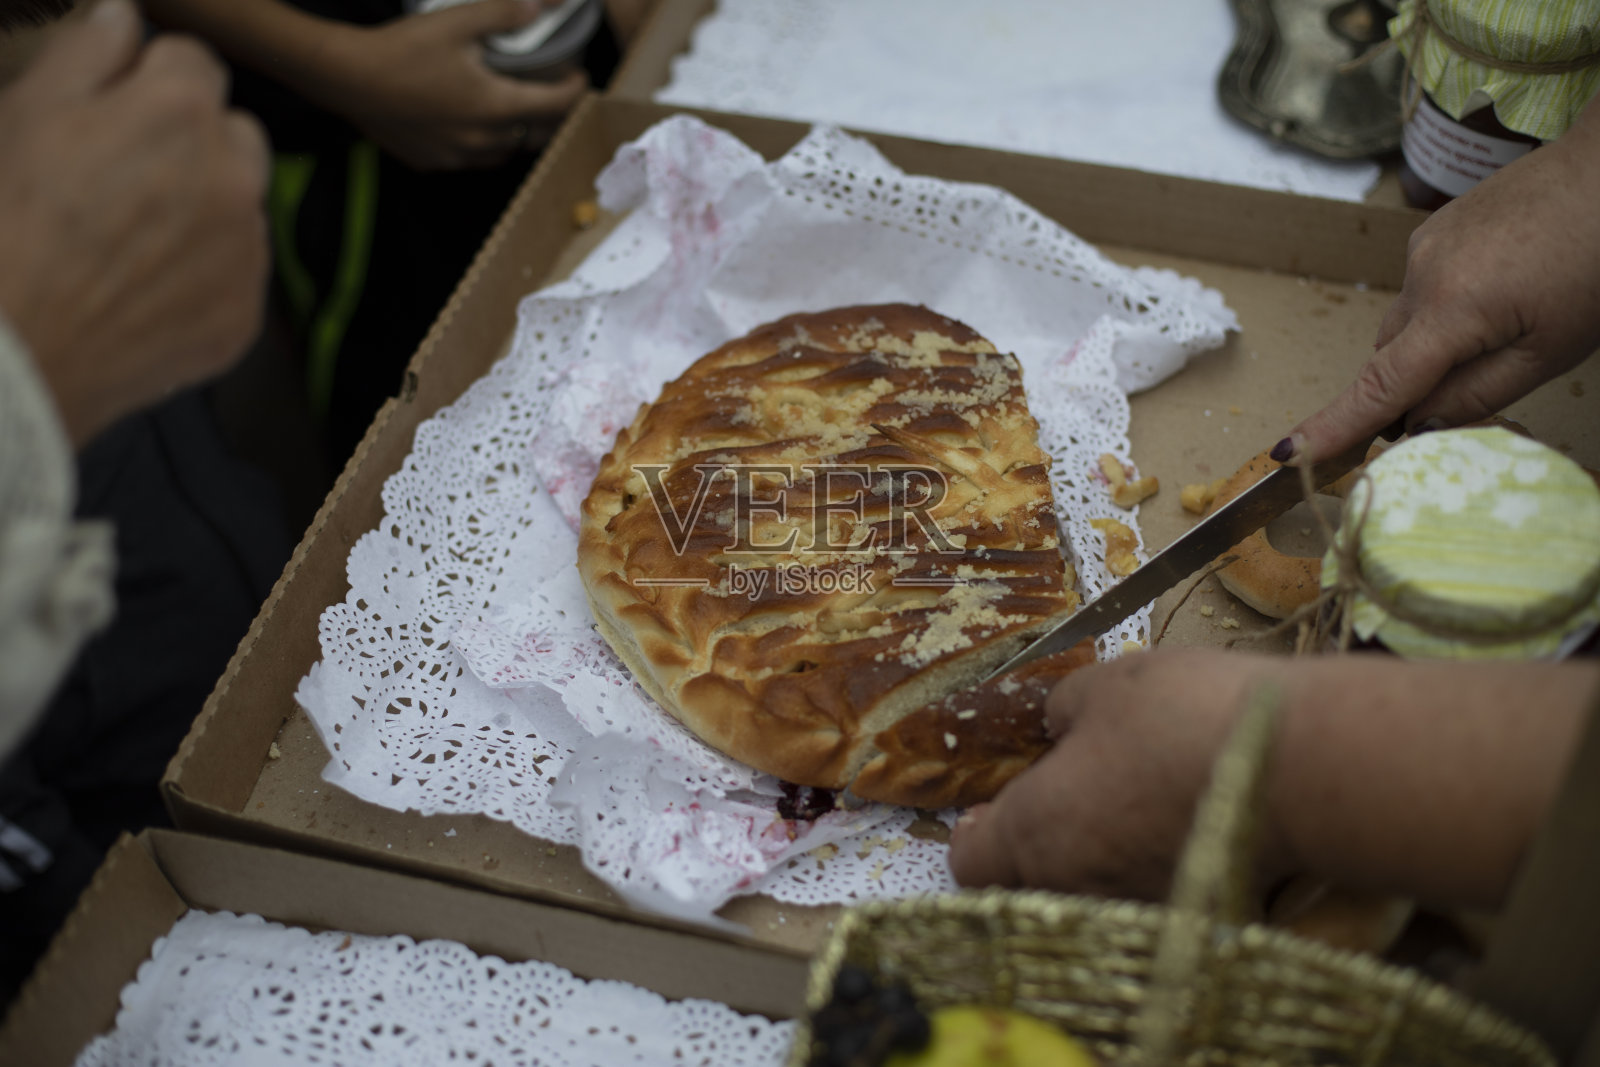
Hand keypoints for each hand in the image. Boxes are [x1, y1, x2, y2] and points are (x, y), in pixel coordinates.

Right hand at [0, 0, 268, 446]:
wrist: (17, 354)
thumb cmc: (7, 225)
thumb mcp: (28, 112)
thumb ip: (90, 52)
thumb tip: (125, 14)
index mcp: (181, 113)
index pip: (195, 62)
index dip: (151, 80)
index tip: (119, 109)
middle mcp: (235, 178)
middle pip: (234, 133)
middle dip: (192, 142)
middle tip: (122, 176)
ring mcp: (246, 252)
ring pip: (241, 205)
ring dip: (203, 207)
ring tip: (128, 237)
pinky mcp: (245, 314)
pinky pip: (236, 274)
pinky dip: (203, 274)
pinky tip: (143, 287)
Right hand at [324, 0, 587, 170]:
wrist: (347, 77)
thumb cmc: (402, 50)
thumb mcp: (457, 21)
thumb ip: (505, 13)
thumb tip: (546, 3)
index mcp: (497, 107)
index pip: (556, 106)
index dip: (575, 91)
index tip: (579, 78)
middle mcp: (483, 140)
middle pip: (537, 135)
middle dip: (551, 115)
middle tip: (551, 92)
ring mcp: (458, 156)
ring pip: (506, 151)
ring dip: (517, 133)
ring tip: (514, 109)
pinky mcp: (434, 162)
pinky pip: (472, 158)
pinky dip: (483, 143)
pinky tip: (471, 123)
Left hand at [948, 649, 1294, 900]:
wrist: (1298, 767)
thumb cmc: (1182, 718)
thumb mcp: (1103, 688)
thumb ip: (1063, 711)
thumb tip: (1058, 726)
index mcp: (1035, 831)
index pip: (971, 863)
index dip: (974, 834)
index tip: (989, 808)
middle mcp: (1075, 887)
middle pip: (1026, 889)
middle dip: (1031, 852)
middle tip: (1056, 804)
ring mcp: (1136, 909)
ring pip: (1088, 898)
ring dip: (1091, 864)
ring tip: (1119, 811)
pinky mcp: (1194, 916)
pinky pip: (1148, 900)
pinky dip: (1149, 872)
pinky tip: (1175, 829)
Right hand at [1279, 98, 1599, 464]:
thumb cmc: (1599, 257)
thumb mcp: (1552, 349)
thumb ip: (1480, 394)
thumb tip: (1418, 423)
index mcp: (1450, 310)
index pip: (1379, 386)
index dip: (1332, 426)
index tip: (1287, 454)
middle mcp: (1421, 275)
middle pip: (1388, 357)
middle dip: (1407, 387)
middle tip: (1454, 402)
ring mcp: (1424, 246)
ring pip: (1406, 324)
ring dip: (1431, 344)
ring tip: (1503, 325)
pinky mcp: (1434, 229)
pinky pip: (1423, 288)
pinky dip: (1444, 307)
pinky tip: (1498, 291)